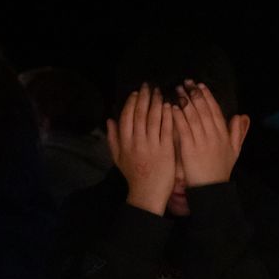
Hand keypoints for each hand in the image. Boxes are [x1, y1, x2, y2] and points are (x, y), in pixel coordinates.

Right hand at [107, 84, 175, 215]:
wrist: (147, 193)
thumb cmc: (133, 175)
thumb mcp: (118, 158)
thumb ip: (113, 138)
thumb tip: (109, 120)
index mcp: (124, 143)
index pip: (126, 117)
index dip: (131, 103)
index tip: (135, 92)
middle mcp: (136, 142)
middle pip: (139, 115)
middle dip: (144, 98)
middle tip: (149, 86)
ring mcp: (151, 145)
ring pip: (153, 119)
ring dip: (156, 103)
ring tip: (160, 92)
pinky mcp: (166, 150)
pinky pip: (166, 130)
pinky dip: (167, 116)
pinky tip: (170, 106)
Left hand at [171, 81, 246, 186]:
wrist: (211, 188)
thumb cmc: (221, 170)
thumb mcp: (235, 151)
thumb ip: (238, 132)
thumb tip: (242, 116)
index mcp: (223, 135)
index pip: (215, 111)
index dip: (207, 97)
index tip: (200, 86)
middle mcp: (213, 135)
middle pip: (203, 110)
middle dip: (194, 95)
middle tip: (186, 82)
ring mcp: (201, 142)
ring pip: (193, 117)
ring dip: (185, 102)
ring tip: (178, 91)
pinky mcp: (189, 149)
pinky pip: (183, 129)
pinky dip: (177, 117)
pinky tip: (171, 108)